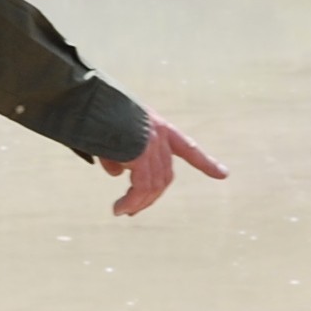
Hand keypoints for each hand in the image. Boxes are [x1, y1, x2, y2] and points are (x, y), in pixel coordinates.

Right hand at [101, 117, 226, 217]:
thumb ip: (120, 152)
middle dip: (150, 196)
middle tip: (133, 210)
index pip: (187, 147)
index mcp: (159, 126)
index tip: (223, 174)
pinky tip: (119, 208)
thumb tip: (118, 173)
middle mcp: (160, 135)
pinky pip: (141, 186)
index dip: (205, 162)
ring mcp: (152, 144)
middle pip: (164, 175)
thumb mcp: (114, 132)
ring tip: (122, 211)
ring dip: (138, 202)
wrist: (87, 99)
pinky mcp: (141, 154)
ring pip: (153, 184)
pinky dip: (132, 201)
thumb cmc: (96, 112)